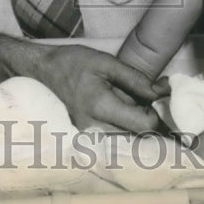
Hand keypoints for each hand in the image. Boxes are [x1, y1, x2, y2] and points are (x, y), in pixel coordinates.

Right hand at [37, 44, 166, 131]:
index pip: (144, 125)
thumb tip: (163, 91)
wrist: (40, 72)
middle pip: (138, 137)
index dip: (157, 113)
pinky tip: (121, 112)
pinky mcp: (85, 139)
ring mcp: (88, 138)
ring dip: (136, 125)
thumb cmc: (72, 63)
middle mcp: (94, 129)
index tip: (156, 98)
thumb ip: (137, 79)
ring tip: (133, 104)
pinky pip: (113, 139)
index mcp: (100, 107)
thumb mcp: (106, 63)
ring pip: (127, 140)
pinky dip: (123, 128)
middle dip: (148, 120)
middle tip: (148, 100)